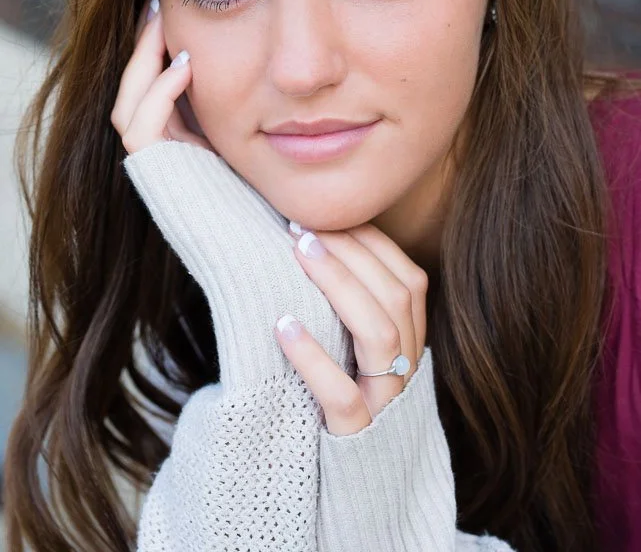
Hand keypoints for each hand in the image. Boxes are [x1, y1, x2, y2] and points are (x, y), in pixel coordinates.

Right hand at [112, 0, 354, 390]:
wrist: (296, 280)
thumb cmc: (313, 222)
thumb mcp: (306, 160)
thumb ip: (298, 124)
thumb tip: (319, 76)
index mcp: (206, 158)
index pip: (172, 99)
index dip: (171, 56)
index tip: (193, 12)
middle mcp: (179, 165)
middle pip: (142, 96)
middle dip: (149, 46)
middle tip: (163, 1)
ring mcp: (167, 175)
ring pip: (131, 107)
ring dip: (143, 58)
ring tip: (164, 15)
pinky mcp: (163, 186)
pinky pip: (138, 130)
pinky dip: (154, 92)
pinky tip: (187, 62)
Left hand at [274, 223, 427, 435]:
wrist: (360, 494)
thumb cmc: (349, 405)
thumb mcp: (362, 359)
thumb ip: (357, 314)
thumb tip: (317, 246)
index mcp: (412, 344)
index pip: (408, 278)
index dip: (371, 243)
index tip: (328, 216)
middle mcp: (408, 370)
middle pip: (397, 296)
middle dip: (351, 253)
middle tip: (302, 227)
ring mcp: (387, 405)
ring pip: (379, 335)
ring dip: (339, 284)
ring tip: (297, 253)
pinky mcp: (357, 438)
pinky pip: (343, 396)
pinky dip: (314, 358)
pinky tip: (283, 326)